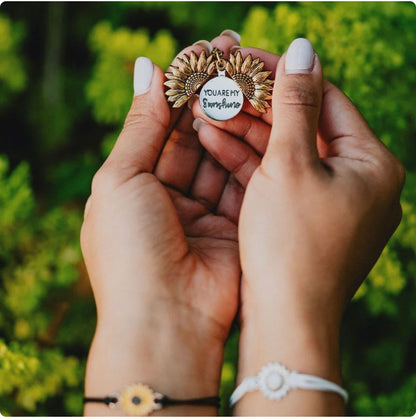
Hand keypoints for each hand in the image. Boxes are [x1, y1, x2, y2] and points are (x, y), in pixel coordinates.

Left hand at [81, 34, 241, 414]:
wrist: (168, 320)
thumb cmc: (131, 250)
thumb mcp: (121, 178)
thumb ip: (140, 124)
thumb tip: (147, 68)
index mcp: (132, 186)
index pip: (159, 125)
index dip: (178, 88)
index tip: (202, 52)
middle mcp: (169, 197)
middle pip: (192, 136)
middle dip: (209, 97)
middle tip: (232, 56)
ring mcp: (203, 211)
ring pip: (220, 155)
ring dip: (231, 119)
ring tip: (245, 79)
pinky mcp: (232, 225)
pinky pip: (241, 180)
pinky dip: (248, 150)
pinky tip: (254, 117)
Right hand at [192, 39, 403, 414]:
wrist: (285, 321)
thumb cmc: (292, 245)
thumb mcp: (291, 164)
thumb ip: (295, 104)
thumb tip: (303, 48)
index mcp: (371, 163)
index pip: (325, 99)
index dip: (282, 74)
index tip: (246, 57)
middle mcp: (357, 181)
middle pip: (302, 126)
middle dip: (256, 104)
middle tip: (219, 84)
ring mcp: (329, 201)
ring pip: (284, 153)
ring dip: (245, 131)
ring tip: (206, 110)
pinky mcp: (303, 219)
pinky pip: (275, 179)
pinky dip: (246, 162)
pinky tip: (212, 140)